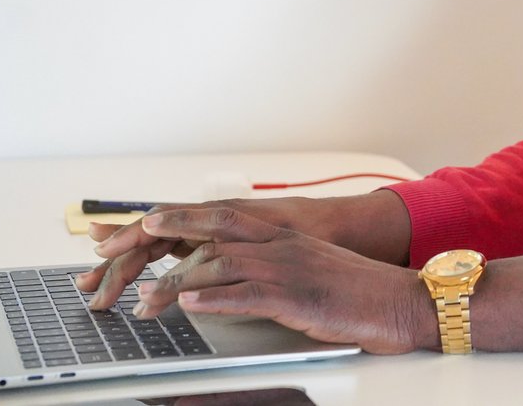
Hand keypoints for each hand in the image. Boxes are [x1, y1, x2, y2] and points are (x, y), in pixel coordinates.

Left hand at [77, 191, 410, 310]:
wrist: (401, 300)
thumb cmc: (360, 290)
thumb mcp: (312, 269)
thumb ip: (275, 267)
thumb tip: (237, 281)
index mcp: (285, 236)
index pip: (223, 217)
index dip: (180, 217)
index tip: (144, 218)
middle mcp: (282, 245)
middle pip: (212, 232)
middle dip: (162, 237)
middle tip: (120, 249)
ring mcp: (288, 269)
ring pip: (219, 265)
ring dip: (175, 284)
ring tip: (145, 302)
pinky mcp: (296, 298)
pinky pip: (246, 294)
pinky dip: (212, 300)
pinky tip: (188, 306)